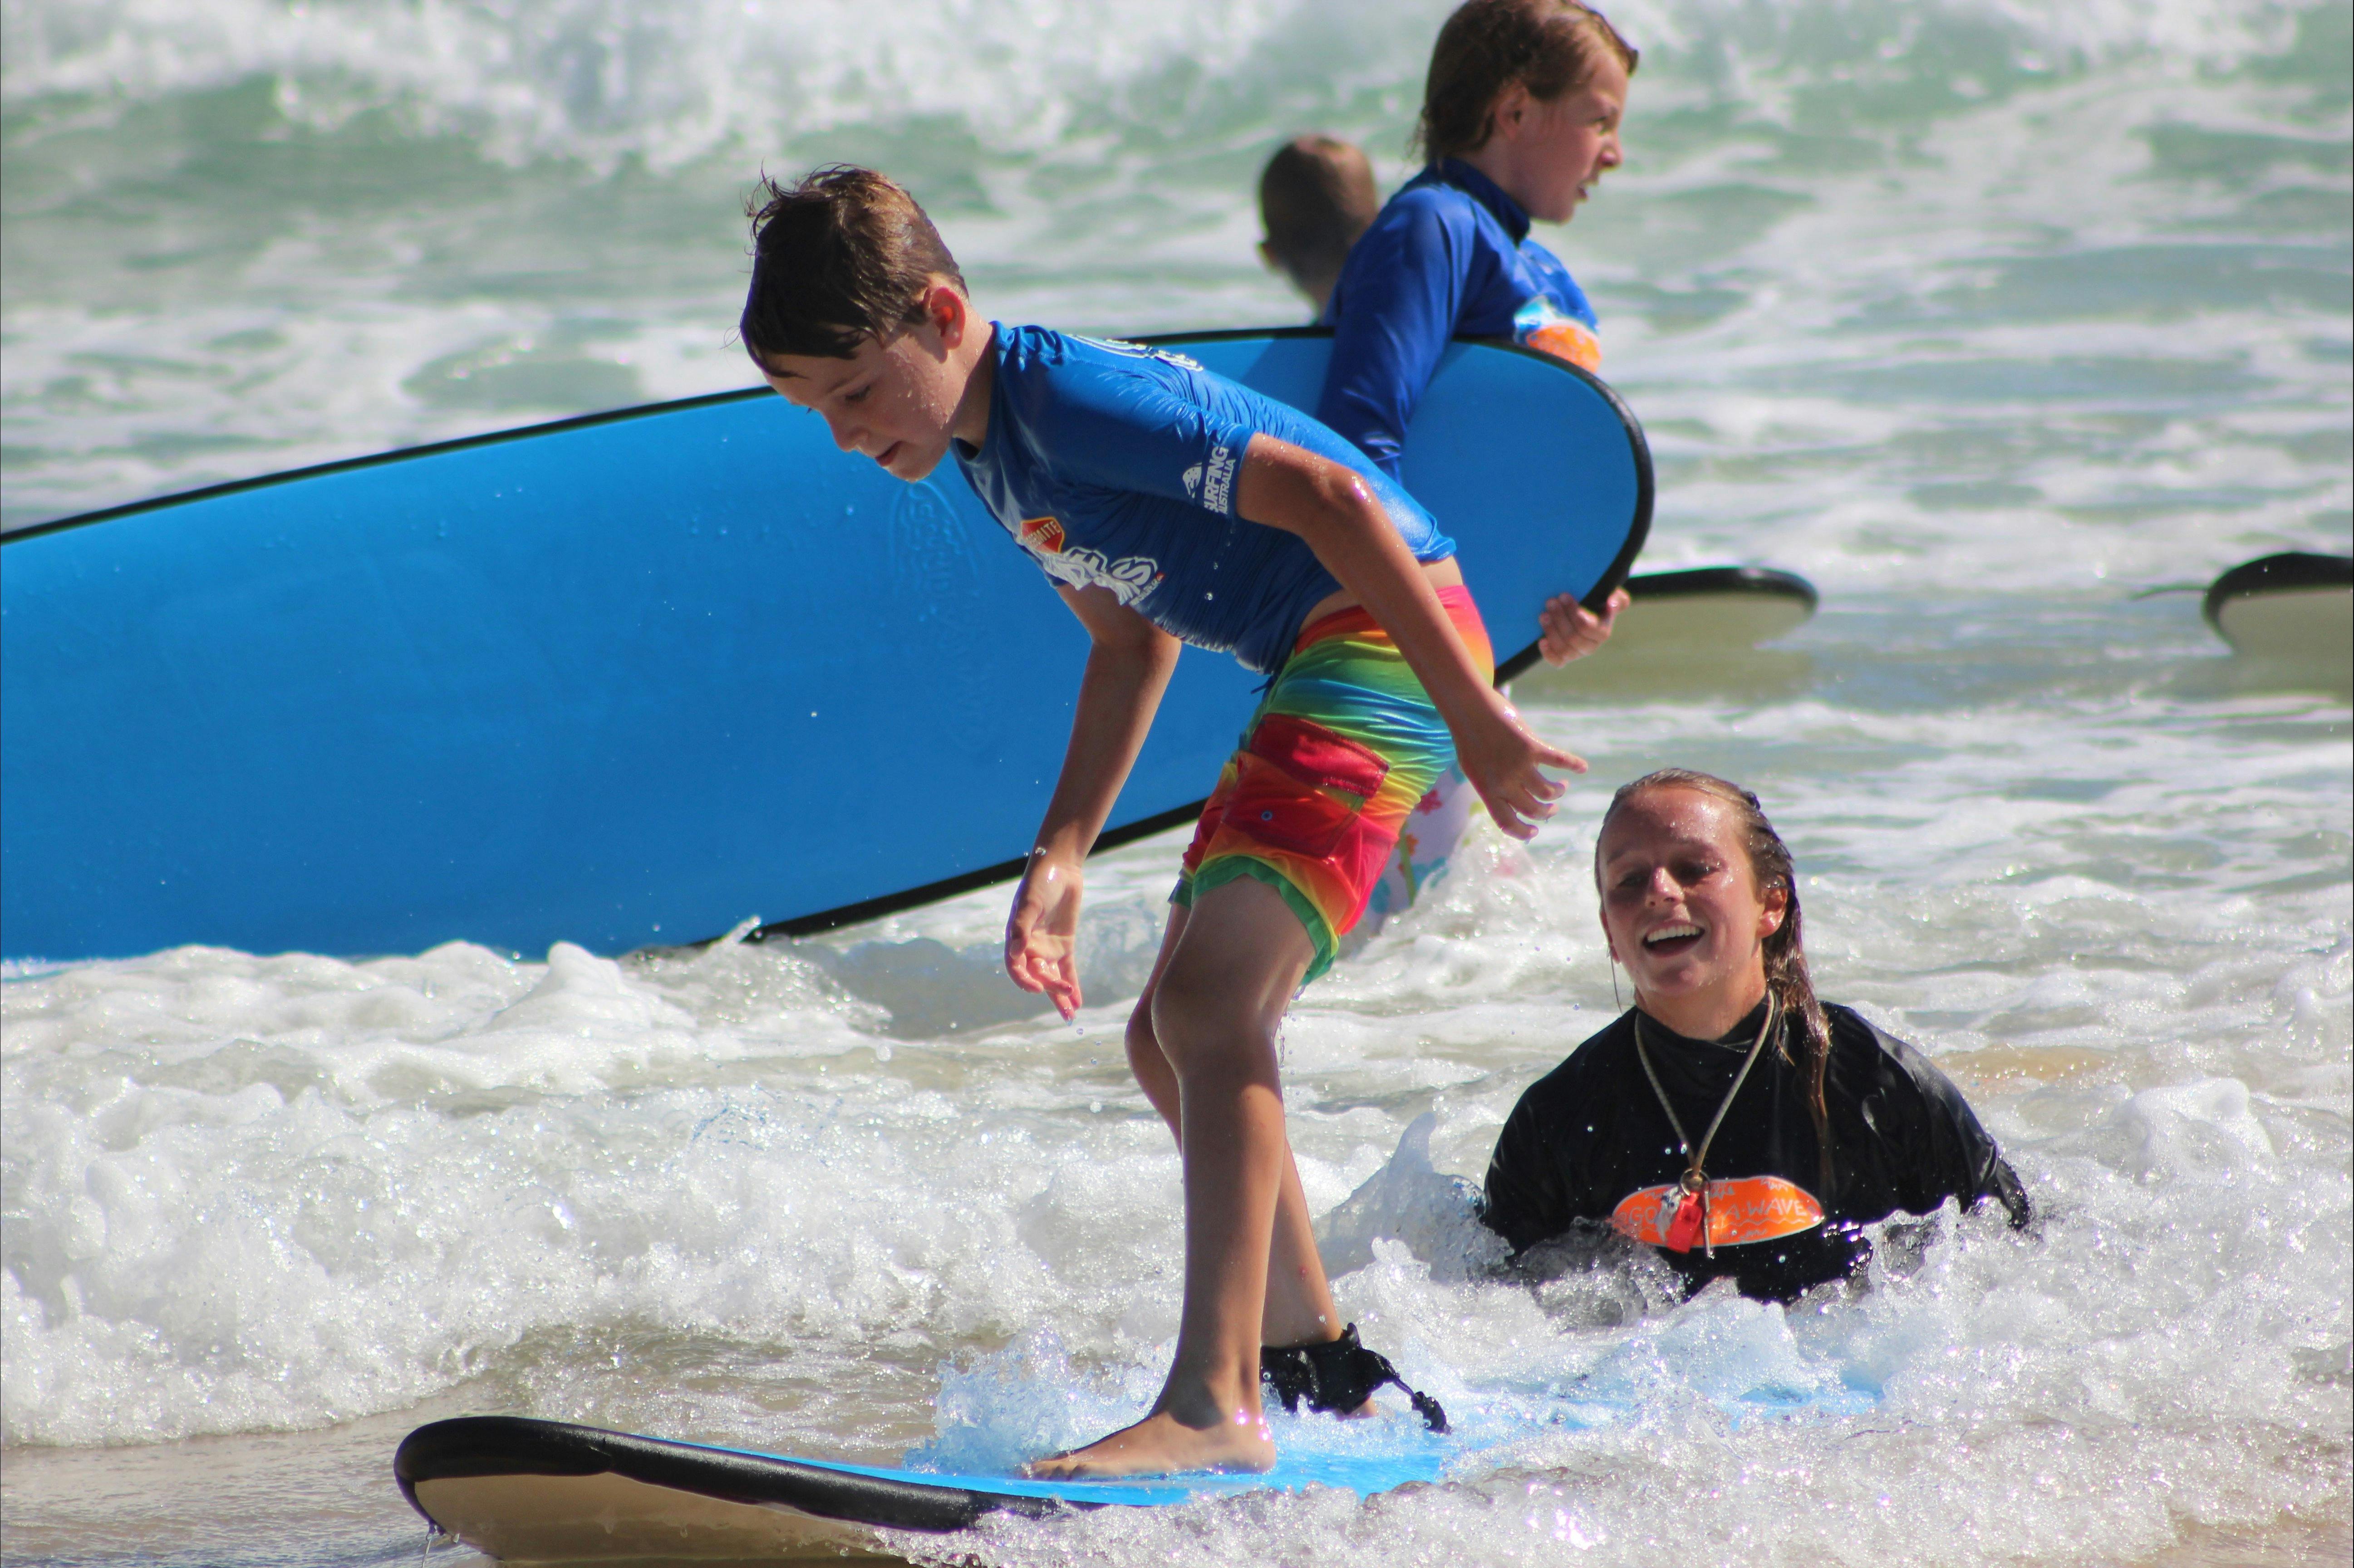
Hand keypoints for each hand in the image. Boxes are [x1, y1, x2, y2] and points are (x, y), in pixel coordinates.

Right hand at [1005, 850, 1084, 1018]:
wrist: (1059, 868)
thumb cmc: (1039, 883)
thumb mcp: (1029, 904)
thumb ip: (1021, 928)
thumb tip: (1014, 953)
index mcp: (1016, 939)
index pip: (1016, 967)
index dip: (1024, 980)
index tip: (1037, 988)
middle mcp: (1030, 947)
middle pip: (1038, 975)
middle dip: (1050, 989)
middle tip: (1065, 996)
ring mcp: (1048, 947)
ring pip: (1053, 977)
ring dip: (1061, 996)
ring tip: (1070, 1014)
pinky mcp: (1065, 945)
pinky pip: (1068, 970)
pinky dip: (1073, 985)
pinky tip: (1078, 1002)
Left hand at [1454, 694, 1586, 839]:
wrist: (1469, 708)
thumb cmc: (1468, 737)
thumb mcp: (1473, 769)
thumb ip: (1490, 785)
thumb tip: (1507, 799)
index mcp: (1487, 790)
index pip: (1507, 822)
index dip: (1523, 832)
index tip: (1535, 831)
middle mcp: (1503, 783)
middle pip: (1534, 809)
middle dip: (1547, 812)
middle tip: (1553, 808)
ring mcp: (1518, 766)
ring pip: (1548, 791)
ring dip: (1558, 792)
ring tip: (1562, 786)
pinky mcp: (1531, 747)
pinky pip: (1559, 760)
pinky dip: (1574, 764)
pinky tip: (1582, 767)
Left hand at [1537, 587, 1627, 665]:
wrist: (1586, 611)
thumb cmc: (1599, 601)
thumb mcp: (1613, 596)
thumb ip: (1618, 599)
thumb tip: (1611, 604)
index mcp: (1602, 633)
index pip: (1586, 627)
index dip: (1573, 612)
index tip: (1563, 595)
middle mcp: (1591, 646)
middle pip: (1573, 637)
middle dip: (1559, 618)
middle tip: (1551, 601)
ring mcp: (1577, 654)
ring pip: (1564, 649)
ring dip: (1551, 631)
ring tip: (1543, 615)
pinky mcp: (1565, 658)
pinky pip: (1558, 662)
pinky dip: (1548, 654)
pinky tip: (1541, 641)